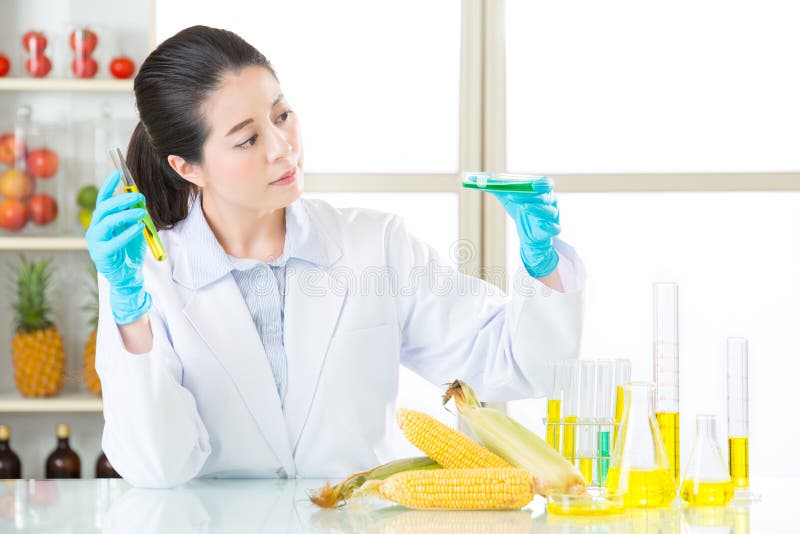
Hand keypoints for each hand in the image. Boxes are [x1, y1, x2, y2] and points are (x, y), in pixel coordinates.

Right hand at [86, 170, 151, 324]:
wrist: (127, 276)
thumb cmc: (130, 252)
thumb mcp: (135, 230)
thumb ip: (135, 216)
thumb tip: (139, 199)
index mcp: (102, 221)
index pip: (103, 200)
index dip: (109, 186)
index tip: (117, 174)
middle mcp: (95, 229)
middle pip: (104, 209)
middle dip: (121, 200)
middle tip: (138, 196)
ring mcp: (95, 242)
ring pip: (107, 222)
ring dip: (125, 214)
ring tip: (141, 212)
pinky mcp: (101, 254)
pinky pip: (114, 241)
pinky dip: (127, 233)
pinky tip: (138, 227)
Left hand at [492, 187, 560, 277]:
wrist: (528, 233)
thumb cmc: (521, 211)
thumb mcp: (508, 198)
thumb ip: (495, 188)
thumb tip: (474, 180)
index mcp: (542, 191)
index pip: (545, 183)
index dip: (537, 183)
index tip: (526, 183)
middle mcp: (551, 202)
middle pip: (544, 196)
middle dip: (529, 195)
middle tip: (512, 195)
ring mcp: (553, 216)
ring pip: (549, 211)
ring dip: (537, 209)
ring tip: (524, 208)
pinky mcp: (552, 229)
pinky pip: (554, 228)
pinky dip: (547, 226)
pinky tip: (539, 224)